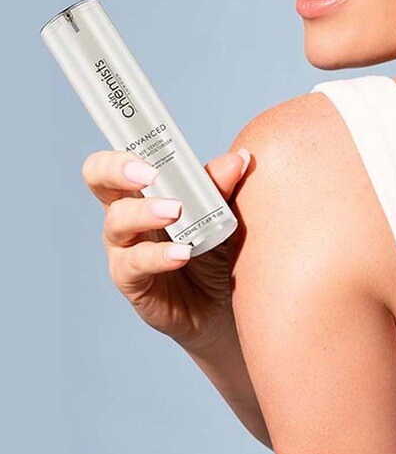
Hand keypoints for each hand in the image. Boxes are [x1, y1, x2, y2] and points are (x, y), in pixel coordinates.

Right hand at [81, 148, 249, 349]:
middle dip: (118, 170)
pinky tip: (182, 253)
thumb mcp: (219, 218)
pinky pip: (135, 264)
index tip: (149, 147)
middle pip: (99, 181)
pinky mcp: (131, 281)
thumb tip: (238, 157)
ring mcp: (124, 249)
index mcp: (141, 193)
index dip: (122, 150)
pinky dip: (159, 256)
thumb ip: (221, 189)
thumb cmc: (213, 255)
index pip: (117, 161)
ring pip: (117, 221)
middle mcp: (125, 217)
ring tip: (175, 211)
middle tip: (149, 173)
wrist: (221, 306)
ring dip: (145, 212)